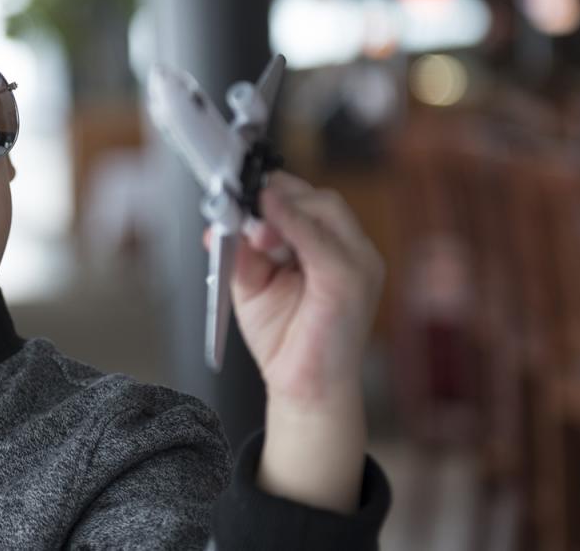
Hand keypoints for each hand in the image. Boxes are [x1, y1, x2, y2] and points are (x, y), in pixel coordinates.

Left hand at [204, 171, 383, 407]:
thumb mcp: (251, 284)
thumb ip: (241, 251)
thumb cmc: (284, 338)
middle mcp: (352, 251)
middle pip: (319, 198)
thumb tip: (220, 226)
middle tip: (240, 211)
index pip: (307, 200)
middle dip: (275, 197)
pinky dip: (292, 226)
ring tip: (250, 228)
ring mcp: (359, 264)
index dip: (272, 191)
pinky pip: (323, 242)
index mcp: (331, 247)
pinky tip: (264, 226)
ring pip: (324, 209)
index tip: (237, 193)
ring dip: (280, 209)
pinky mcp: (352, 281)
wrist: (305, 389)